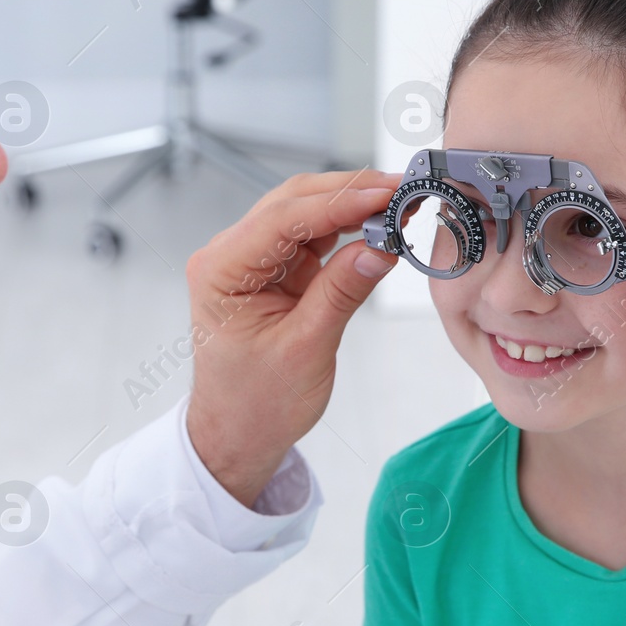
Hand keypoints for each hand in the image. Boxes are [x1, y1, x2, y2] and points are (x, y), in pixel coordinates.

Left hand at [185, 171, 401, 506]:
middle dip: (350, 193)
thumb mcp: (306, 349)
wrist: (238, 434)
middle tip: (404, 191)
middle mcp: (230, 256)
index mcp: (220, 271)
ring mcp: (253, 260)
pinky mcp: (276, 270)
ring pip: (306, 212)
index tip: (387, 193)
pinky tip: (378, 224)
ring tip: (401, 204)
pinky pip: (313, 236)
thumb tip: (381, 245)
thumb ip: (342, 292)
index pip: (283, 219)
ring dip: (352, 205)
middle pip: (293, 203)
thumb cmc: (256, 403)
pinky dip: (347, 228)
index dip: (339, 201)